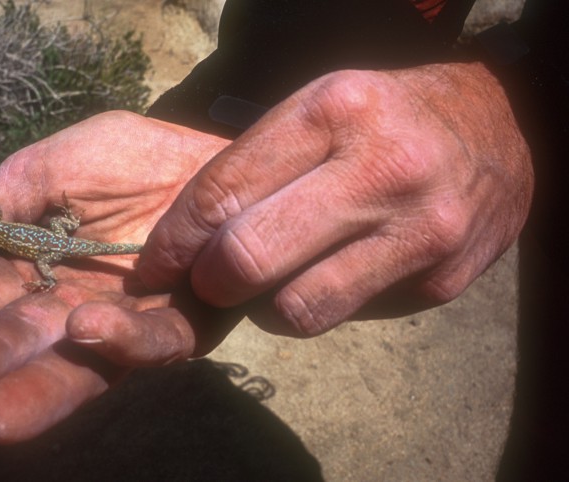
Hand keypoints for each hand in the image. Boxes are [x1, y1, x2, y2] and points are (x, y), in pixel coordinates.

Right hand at [0, 111, 235, 442]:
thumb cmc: (127, 161)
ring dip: (34, 385)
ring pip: (78, 365)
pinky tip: (83, 326)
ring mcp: (126, 325)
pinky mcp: (180, 330)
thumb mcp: (44, 172)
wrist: (209, 159)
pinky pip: (152, 343)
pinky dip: (119, 339)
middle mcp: (73, 307)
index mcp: (36, 270)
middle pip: (23, 342)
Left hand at [137, 63, 533, 336]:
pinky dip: (315, 305)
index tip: (157, 263)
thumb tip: (190, 236)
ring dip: (264, 305)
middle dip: (209, 282)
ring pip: (295, 309)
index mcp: (336, 111)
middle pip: (250, 258)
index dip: (176, 238)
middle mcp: (382, 170)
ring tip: (270, 280)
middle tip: (206, 281)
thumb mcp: (321, 108)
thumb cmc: (387, 118)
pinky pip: (343, 317)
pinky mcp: (440, 282)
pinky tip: (325, 276)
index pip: (224, 190)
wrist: (501, 132)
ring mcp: (418, 233)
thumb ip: (257, 163)